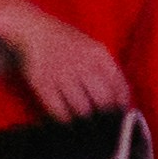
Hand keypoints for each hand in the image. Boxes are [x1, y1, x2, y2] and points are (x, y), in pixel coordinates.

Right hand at [0, 0, 130, 116]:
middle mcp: (83, 65)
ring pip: (81, 107)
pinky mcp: (41, 82)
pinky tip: (67, 122)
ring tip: (88, 126)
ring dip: (86, 119)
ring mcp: (62, 74)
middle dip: (105, 114)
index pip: (118, 85)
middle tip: (105, 124)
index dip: (121, 104)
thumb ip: (107, 70)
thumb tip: (122, 99)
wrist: (35, 31)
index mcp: (99, 55)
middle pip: (102, 99)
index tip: (121, 114)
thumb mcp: (94, 49)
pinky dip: (64, 119)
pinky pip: (57, 108)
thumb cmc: (69, 43)